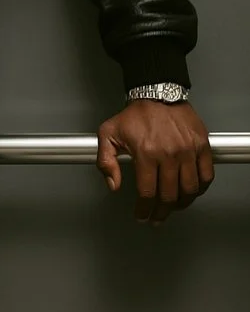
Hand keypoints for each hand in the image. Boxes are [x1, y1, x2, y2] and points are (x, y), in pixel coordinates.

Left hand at [96, 101, 212, 223]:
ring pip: (189, 190)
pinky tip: (191, 193)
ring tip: (173, 208)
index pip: (147, 193)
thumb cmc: (135, 114)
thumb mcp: (108, 134)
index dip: (144, 210)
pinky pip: (206, 176)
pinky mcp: (202, 146)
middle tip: (156, 217)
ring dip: (181, 204)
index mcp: (146, 153)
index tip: (142, 215)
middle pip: (168, 196)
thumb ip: (105, 161)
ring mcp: (188, 151)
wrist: (157, 94)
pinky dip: (200, 189)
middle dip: (161, 212)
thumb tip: (113, 185)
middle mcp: (169, 154)